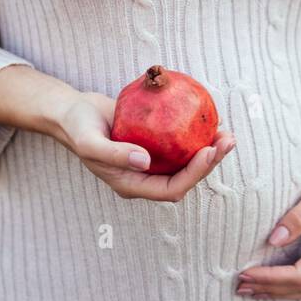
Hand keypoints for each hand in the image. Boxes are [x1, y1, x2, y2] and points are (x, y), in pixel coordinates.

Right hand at [56, 91, 235, 199]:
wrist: (73, 111)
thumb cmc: (77, 127)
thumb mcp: (90, 142)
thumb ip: (114, 155)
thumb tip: (145, 161)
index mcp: (132, 185)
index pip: (171, 189)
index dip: (193, 175)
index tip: (208, 152)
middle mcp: (145, 175)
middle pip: (185, 177)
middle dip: (209, 162)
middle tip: (227, 141)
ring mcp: (151, 159)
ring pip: (186, 160)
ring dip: (208, 149)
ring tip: (226, 132)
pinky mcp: (154, 141)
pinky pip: (179, 142)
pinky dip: (194, 133)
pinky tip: (207, 118)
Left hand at [236, 156, 300, 299]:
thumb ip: (297, 217)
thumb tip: (273, 240)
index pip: (299, 274)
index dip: (271, 278)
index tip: (245, 274)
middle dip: (271, 289)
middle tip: (241, 287)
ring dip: (282, 293)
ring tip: (254, 291)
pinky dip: (297, 288)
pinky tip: (279, 285)